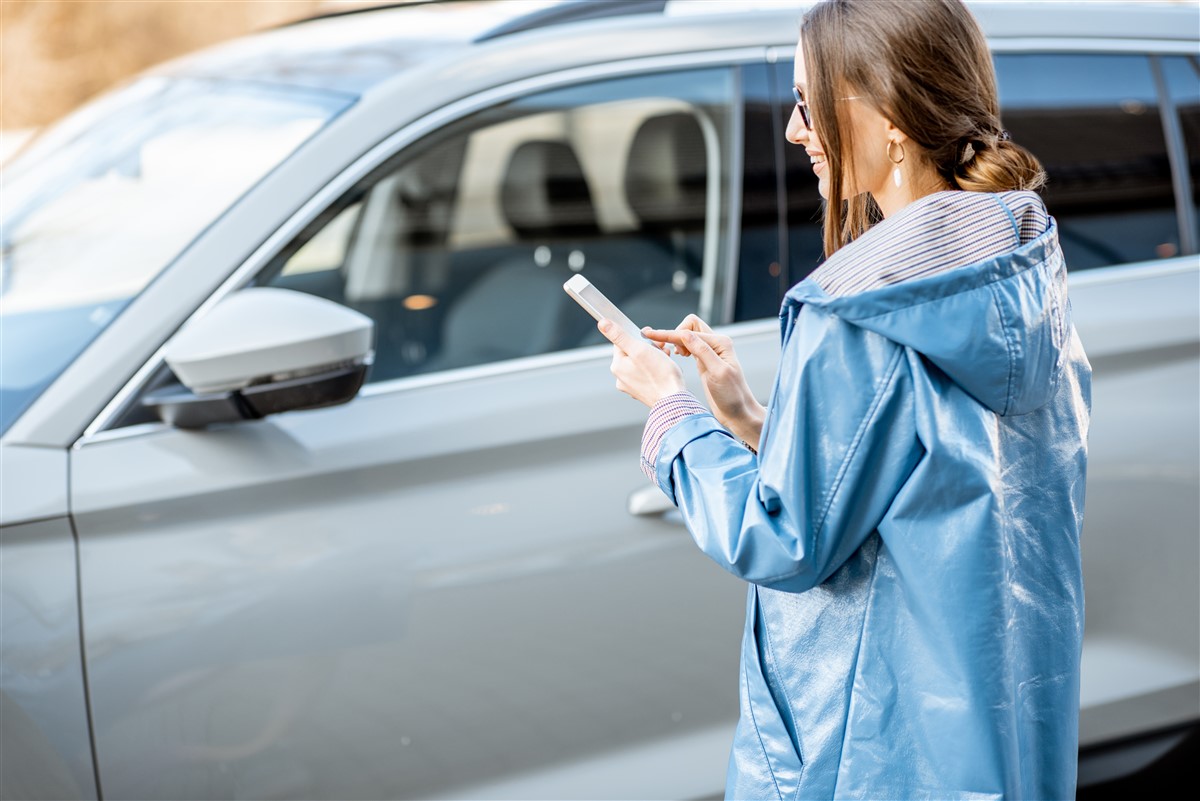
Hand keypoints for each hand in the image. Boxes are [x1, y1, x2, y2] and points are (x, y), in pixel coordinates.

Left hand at [597, 319, 686, 407]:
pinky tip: (665, 368)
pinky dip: (655, 368)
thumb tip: (602, 323)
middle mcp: (621, 378)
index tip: (649, 339)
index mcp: (617, 366)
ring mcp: (631, 386)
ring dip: (653, 356)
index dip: (637, 337)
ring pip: (641, 363)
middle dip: (648, 347)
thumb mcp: (639, 349)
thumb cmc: (660, 375)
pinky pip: (646, 374)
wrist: (674, 400)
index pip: (621, 342)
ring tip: (665, 358)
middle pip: (632, 352)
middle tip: (661, 347)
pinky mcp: (642, 392)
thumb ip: (619, 335)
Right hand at [642, 315, 764, 447]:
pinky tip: (676, 356)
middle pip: (689, 326)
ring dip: (676, 341)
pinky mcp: (704, 361)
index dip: (669, 334)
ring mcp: (709, 352)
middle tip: (664, 349)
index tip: (649, 335)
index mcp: (720, 343)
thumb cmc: (732, 395)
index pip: (689, 332)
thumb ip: (702, 351)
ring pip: (687, 336)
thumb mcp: (717, 373)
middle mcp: (716, 344)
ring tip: (670, 354)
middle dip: (674, 334)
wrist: (738, 412)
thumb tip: (684, 334)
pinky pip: (688, 347)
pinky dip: (679, 348)